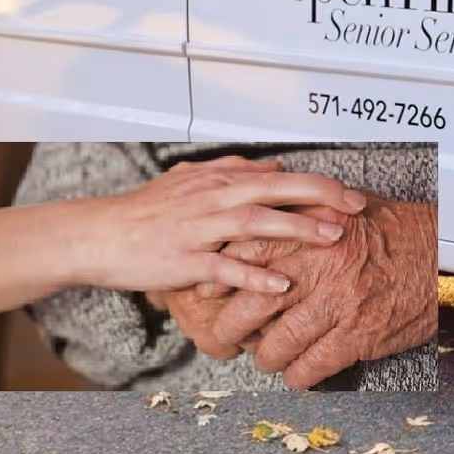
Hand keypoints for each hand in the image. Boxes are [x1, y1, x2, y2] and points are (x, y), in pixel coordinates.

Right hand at [0, 155, 365, 315]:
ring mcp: (198, 229)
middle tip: (357, 207)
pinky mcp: (183, 260)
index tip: (351, 194)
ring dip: (297, 229)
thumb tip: (274, 167)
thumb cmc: (144, 211)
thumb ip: (232, 172)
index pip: (278, 176)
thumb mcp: (189, 181)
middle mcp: (212, 199)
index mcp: (217, 181)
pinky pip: (224, 268)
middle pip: (275, 189)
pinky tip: (282, 286)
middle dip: (321, 196)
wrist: (96, 234)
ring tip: (333, 238)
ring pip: (255, 222)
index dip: (317, 184)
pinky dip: (254, 276)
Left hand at [167, 199, 437, 387]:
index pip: (243, 257)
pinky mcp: (358, 335)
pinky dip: (298, 376)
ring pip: (276, 345)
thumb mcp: (338, 208)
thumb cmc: (389, 228)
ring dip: (266, 358)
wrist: (441, 250)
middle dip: (229, 330)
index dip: (218, 280)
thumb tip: (253, 230)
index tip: (206, 293)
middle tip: (226, 338)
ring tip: (267, 356)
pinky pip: (311, 367)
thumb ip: (296, 216)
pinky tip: (299, 372)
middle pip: (249, 308)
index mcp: (308, 232)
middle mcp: (317, 267)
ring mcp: (337, 304)